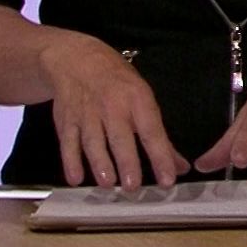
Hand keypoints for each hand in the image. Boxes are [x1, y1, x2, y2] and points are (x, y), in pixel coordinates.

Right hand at [38, 33, 187, 189]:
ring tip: (108, 183)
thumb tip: (179, 167)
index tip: (168, 179)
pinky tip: (75, 178)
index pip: (152, 131)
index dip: (161, 156)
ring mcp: (86, 113)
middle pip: (120, 137)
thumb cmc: (117, 82)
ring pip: (93, 141)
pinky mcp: (66, 120)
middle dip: (127, 162)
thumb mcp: (143, 98)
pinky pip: (68, 142)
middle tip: (133, 186)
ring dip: (100, 163)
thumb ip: (160, 136)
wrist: (76, 59)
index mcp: (137, 99)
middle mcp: (112, 106)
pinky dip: (70, 161)